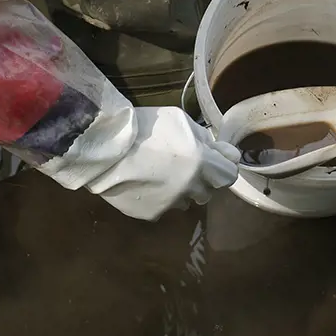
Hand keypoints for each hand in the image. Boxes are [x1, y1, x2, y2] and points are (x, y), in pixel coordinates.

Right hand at [84, 107, 239, 220]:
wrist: (106, 148)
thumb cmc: (145, 127)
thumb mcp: (180, 120)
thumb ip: (206, 139)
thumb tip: (226, 153)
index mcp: (203, 163)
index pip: (229, 176)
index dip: (222, 167)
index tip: (211, 160)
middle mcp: (191, 188)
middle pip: (208, 191)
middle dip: (200, 180)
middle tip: (181, 165)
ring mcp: (172, 204)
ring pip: (185, 201)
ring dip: (180, 190)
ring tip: (158, 174)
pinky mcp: (152, 214)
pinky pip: (163, 207)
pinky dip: (157, 197)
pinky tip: (142, 183)